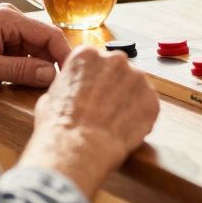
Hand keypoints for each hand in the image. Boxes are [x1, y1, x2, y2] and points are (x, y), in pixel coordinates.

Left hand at [0, 4, 69, 88]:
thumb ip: (20, 69)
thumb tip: (51, 74)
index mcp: (7, 19)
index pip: (50, 34)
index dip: (65, 55)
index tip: (73, 76)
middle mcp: (8, 21)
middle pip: (45, 42)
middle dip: (54, 64)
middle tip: (63, 88)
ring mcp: (2, 31)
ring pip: (34, 50)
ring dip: (40, 68)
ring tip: (48, 90)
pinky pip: (21, 55)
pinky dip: (27, 69)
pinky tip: (28, 84)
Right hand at [18, 45, 159, 197]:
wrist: (77, 148)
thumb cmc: (59, 125)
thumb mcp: (49, 96)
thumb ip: (67, 85)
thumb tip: (69, 91)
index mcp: (87, 54)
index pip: (96, 61)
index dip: (94, 80)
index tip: (92, 93)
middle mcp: (115, 59)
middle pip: (117, 70)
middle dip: (113, 87)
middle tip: (104, 109)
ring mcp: (137, 77)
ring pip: (135, 87)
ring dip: (128, 101)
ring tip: (114, 121)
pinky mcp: (151, 98)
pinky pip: (148, 105)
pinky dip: (140, 116)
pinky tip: (126, 129)